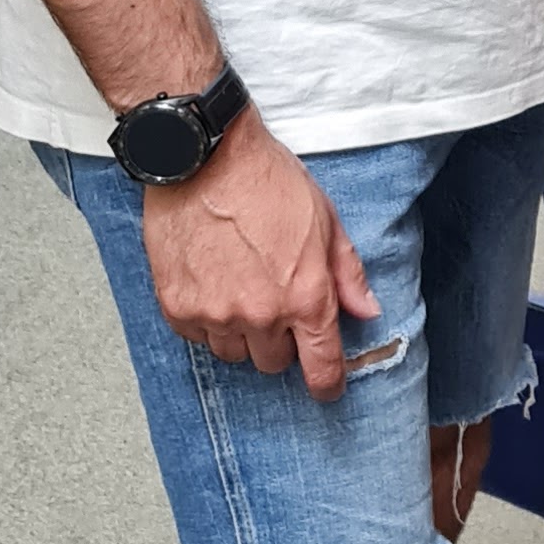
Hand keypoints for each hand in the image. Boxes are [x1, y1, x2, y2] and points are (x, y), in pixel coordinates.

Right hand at [141, 105, 378, 395]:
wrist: (205, 156)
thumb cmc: (267, 180)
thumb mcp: (325, 220)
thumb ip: (347, 274)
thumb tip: (366, 311)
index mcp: (305, 297)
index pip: (321, 366)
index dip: (326, 383)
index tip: (326, 387)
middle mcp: (261, 314)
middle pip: (273, 363)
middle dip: (279, 341)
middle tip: (274, 301)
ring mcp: (215, 313)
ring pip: (233, 353)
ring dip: (240, 333)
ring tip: (239, 288)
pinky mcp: (177, 306)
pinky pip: (196, 337)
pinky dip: (205, 320)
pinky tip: (210, 284)